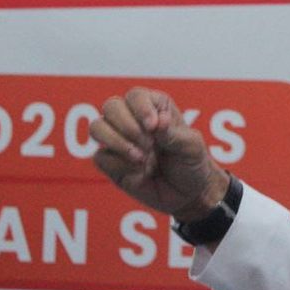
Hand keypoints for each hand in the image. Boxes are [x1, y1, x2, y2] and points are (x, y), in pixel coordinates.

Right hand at [90, 87, 229, 221]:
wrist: (188, 194)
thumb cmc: (192, 162)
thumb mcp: (191, 146)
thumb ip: (172, 133)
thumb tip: (159, 120)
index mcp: (156, 107)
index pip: (136, 95)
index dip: (141, 108)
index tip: (153, 127)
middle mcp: (133, 120)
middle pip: (111, 106)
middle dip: (127, 125)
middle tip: (148, 144)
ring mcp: (120, 141)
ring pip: (97, 127)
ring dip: (117, 142)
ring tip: (141, 158)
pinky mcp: (111, 164)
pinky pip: (100, 157)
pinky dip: (119, 165)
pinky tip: (139, 173)